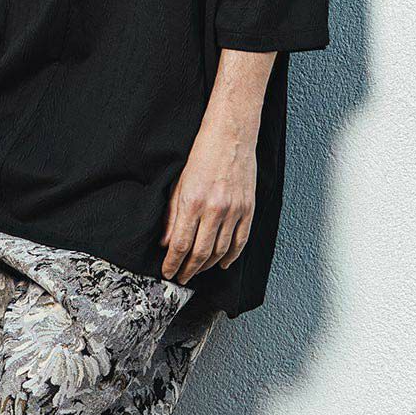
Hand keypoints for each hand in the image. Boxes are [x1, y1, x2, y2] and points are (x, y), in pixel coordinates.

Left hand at [159, 119, 256, 284]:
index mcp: (192, 202)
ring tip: (197, 271)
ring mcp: (234, 211)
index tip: (167, 272)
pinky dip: (231, 256)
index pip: (180, 245)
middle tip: (181, 278)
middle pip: (200, 253)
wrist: (231, 136)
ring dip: (207, 266)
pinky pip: (240, 241)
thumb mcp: (179, 183)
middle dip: (188, 270)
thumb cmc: (202, 155)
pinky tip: (222, 263)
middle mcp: (214, 209)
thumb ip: (172, 216)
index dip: (172, 263)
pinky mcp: (248, 209)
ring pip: (220, 251)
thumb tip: (167, 243)